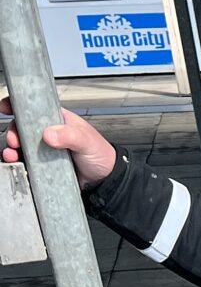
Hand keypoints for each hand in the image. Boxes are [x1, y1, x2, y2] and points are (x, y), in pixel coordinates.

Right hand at [1, 97, 116, 188]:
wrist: (105, 181)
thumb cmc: (101, 155)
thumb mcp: (86, 141)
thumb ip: (70, 135)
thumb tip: (50, 134)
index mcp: (58, 120)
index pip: (34, 107)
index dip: (17, 105)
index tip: (6, 106)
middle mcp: (50, 133)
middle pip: (22, 128)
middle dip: (13, 132)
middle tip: (14, 141)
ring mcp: (45, 150)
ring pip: (22, 146)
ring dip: (12, 149)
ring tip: (11, 154)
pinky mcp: (44, 166)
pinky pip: (27, 163)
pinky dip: (18, 163)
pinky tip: (16, 164)